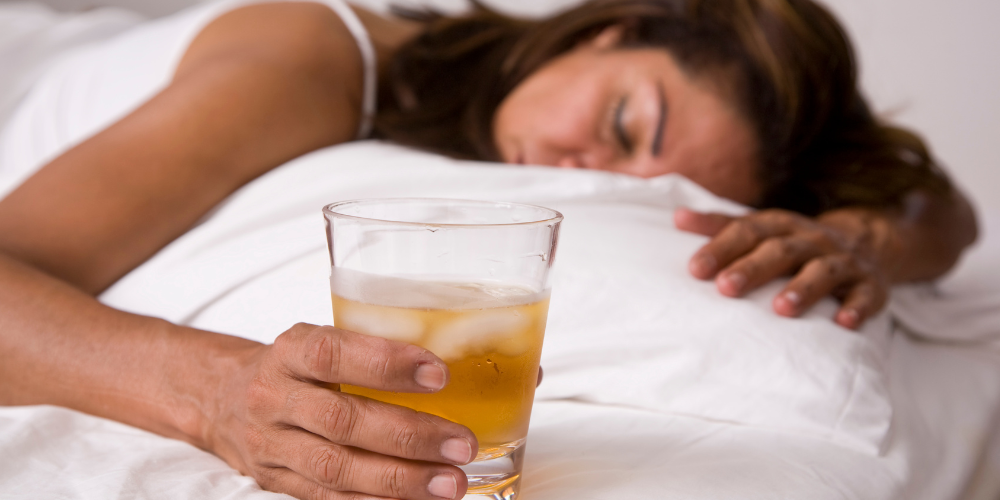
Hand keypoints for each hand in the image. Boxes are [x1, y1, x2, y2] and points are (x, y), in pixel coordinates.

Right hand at [208, 323, 477, 499]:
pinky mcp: (277, 482)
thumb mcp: (324, 339)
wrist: (220, 398)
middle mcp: (274, 397)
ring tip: (450, 482)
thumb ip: (378, 348)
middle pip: (340, 420)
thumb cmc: (296, 366)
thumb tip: (478, 361)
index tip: (438, 373)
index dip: (385, 364)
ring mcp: (272, 445)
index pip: (332, 353)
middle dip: (408, 435)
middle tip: (460, 443)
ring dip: (399, 479)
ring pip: (336, 468)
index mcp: (290, 351)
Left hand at [675, 207, 896, 329]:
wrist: (867, 242)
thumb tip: (677, 218)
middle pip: (781, 251)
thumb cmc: (794, 242)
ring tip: (781, 309)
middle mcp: (811, 240)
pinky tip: (844, 323)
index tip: (696, 268)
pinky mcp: (870, 285)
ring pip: (823, 270)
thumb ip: (721, 225)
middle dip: (753, 268)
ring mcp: (843, 261)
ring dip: (803, 289)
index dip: (722, 247)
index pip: (748, 231)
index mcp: (780, 226)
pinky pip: (866, 296)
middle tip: (726, 288)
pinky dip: (857, 307)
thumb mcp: (761, 229)